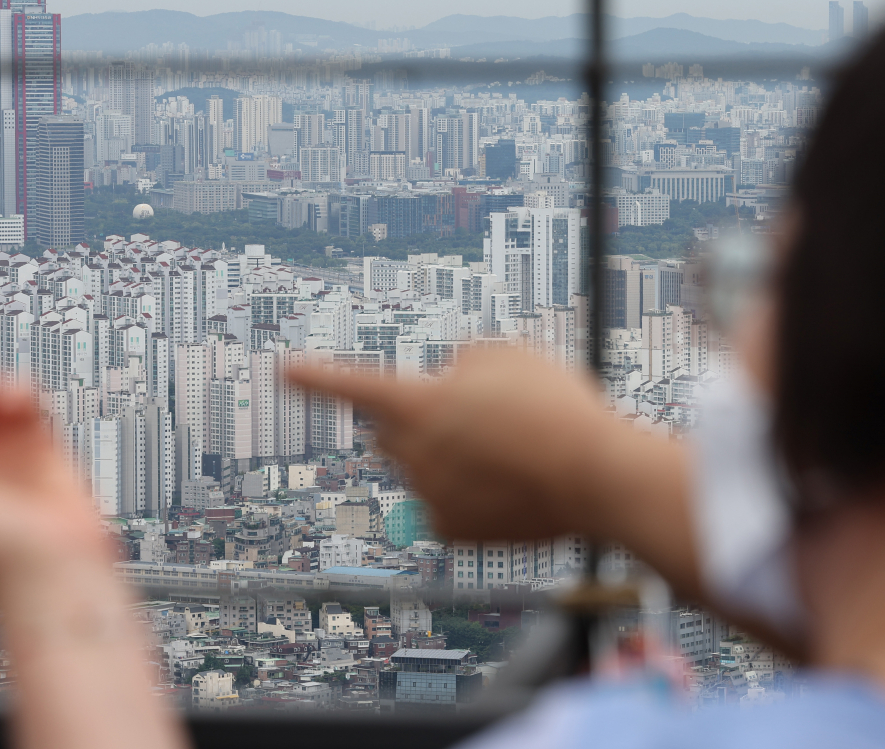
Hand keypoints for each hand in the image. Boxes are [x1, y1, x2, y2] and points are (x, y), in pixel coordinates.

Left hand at [288, 347, 619, 541]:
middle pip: (389, 431)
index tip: (285, 370)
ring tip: (508, 450)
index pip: (352, 385)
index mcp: (418, 403)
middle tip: (466, 416)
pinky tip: (507, 484)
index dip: (316, 376)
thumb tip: (450, 378)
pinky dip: (467, 494)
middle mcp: (411, 453)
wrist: (599, 477)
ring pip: (421, 469)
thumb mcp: (509, 355)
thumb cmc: (557, 408)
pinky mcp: (450, 530)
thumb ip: (463, 361)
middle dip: (412, 422)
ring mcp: (427, 496)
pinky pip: (444, 503)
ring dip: (446, 457)